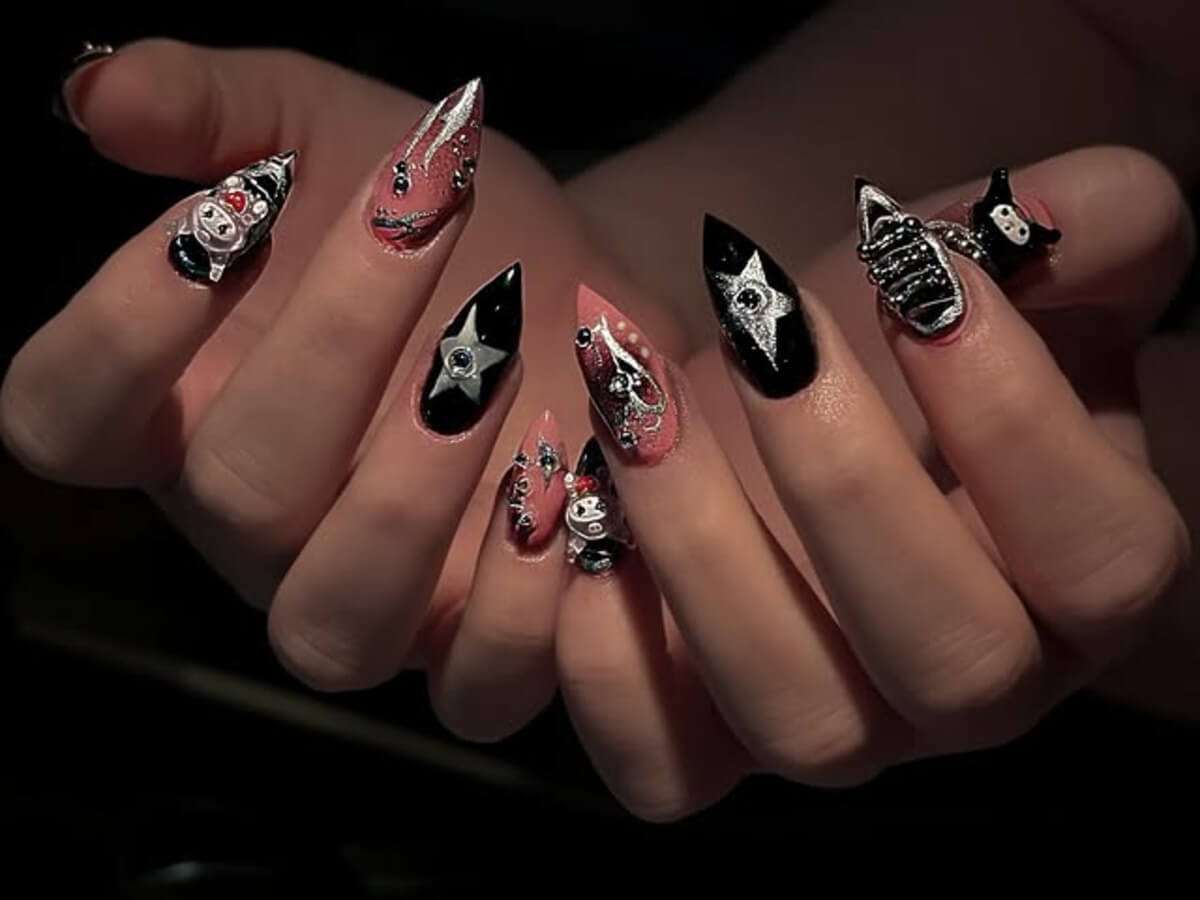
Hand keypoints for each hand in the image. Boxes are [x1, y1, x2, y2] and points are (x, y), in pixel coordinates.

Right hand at [4, 41, 664, 739]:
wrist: (593, 300)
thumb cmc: (457, 224)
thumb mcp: (339, 134)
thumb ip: (220, 112)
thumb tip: (99, 88)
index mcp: (191, 411)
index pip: (66, 417)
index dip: (116, 327)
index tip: (229, 211)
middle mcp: (264, 528)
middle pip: (237, 492)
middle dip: (331, 343)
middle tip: (422, 221)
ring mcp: (371, 602)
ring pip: (336, 624)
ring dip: (412, 492)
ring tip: (498, 359)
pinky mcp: (478, 648)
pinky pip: (475, 688)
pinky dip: (524, 601)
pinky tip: (568, 475)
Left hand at [553, 151, 1193, 819]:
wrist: (779, 400)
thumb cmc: (897, 338)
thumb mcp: (995, 271)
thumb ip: (1072, 230)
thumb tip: (1063, 210)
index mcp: (1075, 584)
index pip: (1101, 559)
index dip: (1020, 425)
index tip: (921, 279)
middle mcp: (966, 685)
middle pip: (949, 658)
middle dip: (846, 481)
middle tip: (761, 329)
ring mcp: (835, 726)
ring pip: (796, 716)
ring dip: (701, 548)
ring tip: (630, 394)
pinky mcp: (704, 742)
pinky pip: (662, 767)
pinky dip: (606, 661)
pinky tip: (568, 513)